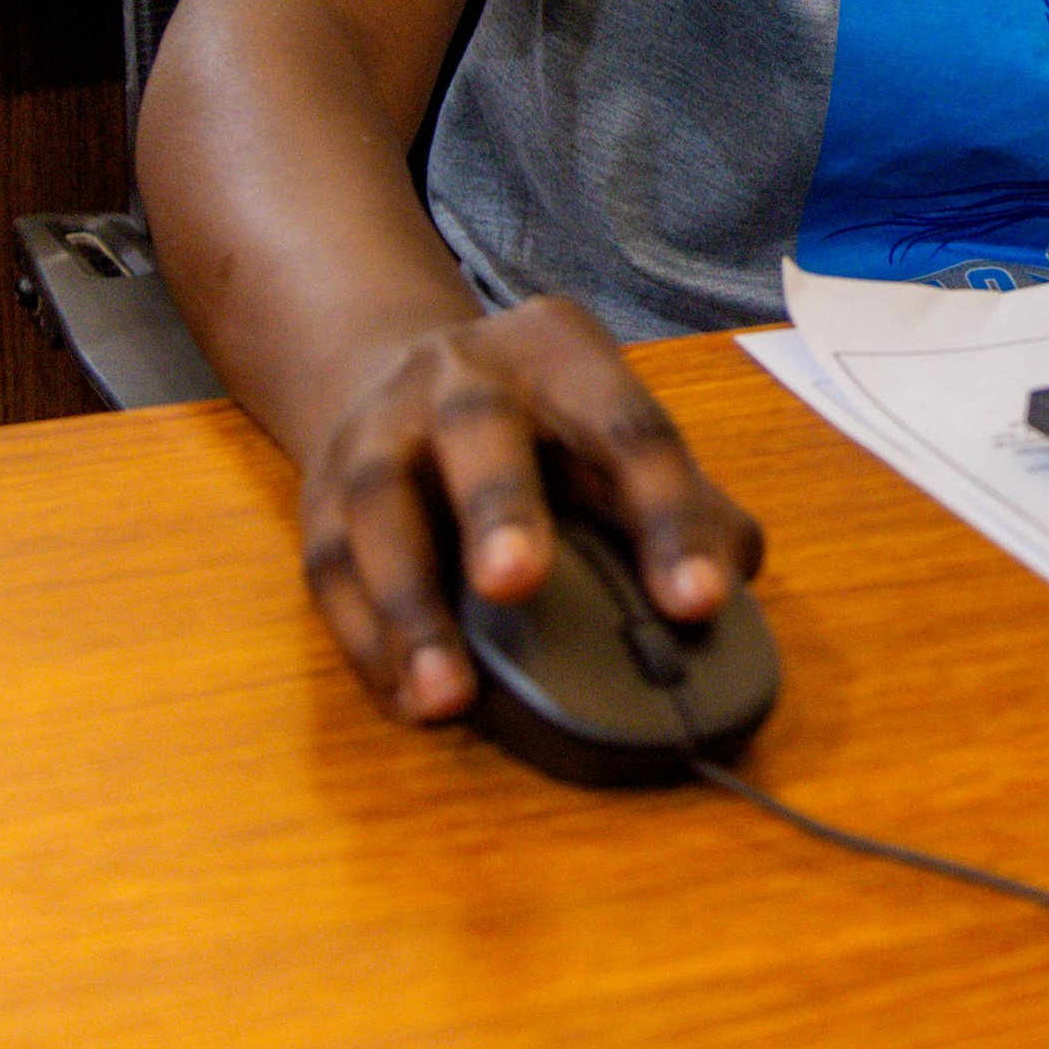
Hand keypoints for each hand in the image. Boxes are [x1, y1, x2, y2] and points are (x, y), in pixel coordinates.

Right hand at [299, 294, 764, 723]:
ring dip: (411, 603)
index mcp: (559, 351)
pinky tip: (407, 696)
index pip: (625, 422)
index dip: (667, 512)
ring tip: (448, 696)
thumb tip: (727, 582)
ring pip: (380, 503)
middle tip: (517, 582)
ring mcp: (380, 428)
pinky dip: (365, 639)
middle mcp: (460, 374)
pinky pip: (329, 568)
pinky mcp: (321, 494)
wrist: (401, 371)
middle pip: (477, 428)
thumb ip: (681, 500)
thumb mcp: (612, 428)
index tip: (697, 602)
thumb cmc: (539, 422)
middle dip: (497, 504)